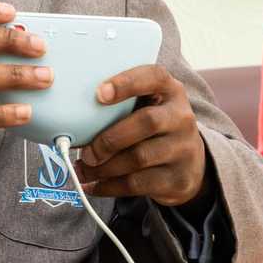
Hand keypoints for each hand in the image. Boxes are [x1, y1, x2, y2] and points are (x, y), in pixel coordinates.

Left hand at [75, 64, 208, 208]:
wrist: (189, 164)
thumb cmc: (154, 128)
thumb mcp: (147, 106)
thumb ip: (121, 104)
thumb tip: (73, 115)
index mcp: (170, 91)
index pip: (154, 77)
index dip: (127, 83)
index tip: (99, 93)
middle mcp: (181, 117)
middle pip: (147, 122)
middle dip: (110, 138)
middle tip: (86, 151)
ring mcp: (183, 149)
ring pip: (139, 158)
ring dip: (104, 166)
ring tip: (83, 169)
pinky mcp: (177, 179)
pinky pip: (138, 184)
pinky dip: (109, 186)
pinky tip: (93, 185)